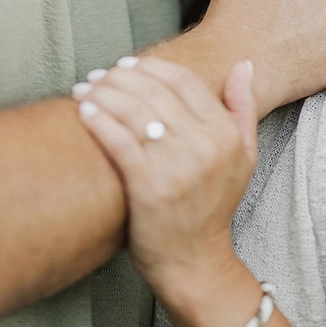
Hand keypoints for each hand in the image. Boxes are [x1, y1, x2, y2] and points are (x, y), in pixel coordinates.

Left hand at [73, 55, 256, 295]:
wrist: (194, 260)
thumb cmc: (212, 206)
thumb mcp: (243, 158)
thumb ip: (243, 110)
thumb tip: (243, 66)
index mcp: (227, 135)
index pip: (183, 79)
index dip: (148, 66)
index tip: (124, 66)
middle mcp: (207, 148)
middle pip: (153, 91)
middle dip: (118, 77)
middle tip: (96, 76)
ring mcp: (179, 168)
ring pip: (133, 111)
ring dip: (102, 93)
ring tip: (82, 90)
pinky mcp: (151, 188)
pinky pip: (119, 141)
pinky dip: (98, 121)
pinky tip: (83, 112)